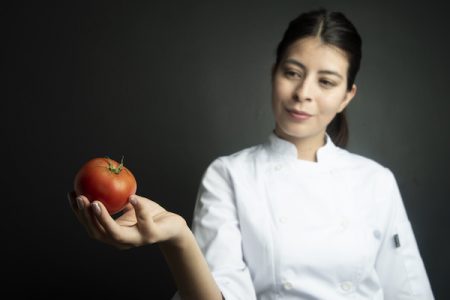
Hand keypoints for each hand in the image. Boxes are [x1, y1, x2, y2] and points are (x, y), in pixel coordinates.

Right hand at [68, 191, 187, 249]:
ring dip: (104, 218)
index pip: (90, 226)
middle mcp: (121, 241)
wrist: (172, 225)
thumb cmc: (148, 213)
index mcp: (112, 234)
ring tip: (96, 202)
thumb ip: (114, 197)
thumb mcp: (129, 203)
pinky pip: (144, 221)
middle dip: (86, 217)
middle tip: (81, 198)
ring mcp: (136, 240)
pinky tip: (132, 197)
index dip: (78, 212)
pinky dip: (138, 209)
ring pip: (116, 234)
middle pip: (98, 233)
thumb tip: (96, 177)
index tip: (72, 194)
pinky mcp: (152, 235)